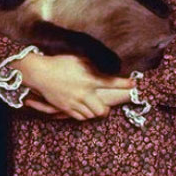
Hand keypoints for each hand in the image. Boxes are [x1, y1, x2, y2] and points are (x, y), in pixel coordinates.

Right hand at [11, 53, 133, 120]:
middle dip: (107, 108)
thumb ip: (94, 63)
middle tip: (107, 104)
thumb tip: (106, 63)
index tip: (134, 84)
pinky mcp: (66, 108)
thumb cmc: (60, 62)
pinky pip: (80, 117)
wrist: (40, 73)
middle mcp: (84, 93)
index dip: (125, 84)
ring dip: (95, 111)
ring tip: (95, 106)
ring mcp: (74, 102)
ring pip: (91, 115)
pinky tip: (84, 109)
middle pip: (102, 110)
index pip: (112, 83)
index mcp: (89, 79)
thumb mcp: (79, 58)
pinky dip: (85, 115)